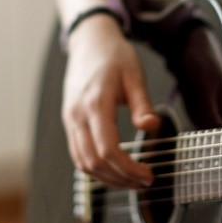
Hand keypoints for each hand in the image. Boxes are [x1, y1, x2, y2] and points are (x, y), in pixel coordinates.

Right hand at [61, 15, 156, 188]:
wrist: (89, 42)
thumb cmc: (113, 56)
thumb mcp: (135, 76)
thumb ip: (142, 104)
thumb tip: (151, 127)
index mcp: (95, 103)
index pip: (108, 149)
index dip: (128, 168)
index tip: (148, 174)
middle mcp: (77, 115)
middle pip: (94, 162)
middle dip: (120, 178)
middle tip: (144, 181)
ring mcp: (70, 120)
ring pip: (83, 163)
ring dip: (107, 178)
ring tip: (131, 180)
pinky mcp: (69, 121)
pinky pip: (78, 154)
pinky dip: (95, 168)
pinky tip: (114, 169)